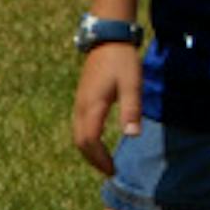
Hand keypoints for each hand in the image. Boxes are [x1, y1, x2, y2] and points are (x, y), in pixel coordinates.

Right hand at [72, 43, 141, 175]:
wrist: (109, 38)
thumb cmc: (122, 61)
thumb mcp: (132, 84)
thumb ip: (131, 109)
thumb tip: (132, 136)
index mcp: (92, 106)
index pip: (90, 141)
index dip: (99, 159)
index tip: (113, 170)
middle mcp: (81, 107)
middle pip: (80, 142)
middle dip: (93, 159)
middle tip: (109, 170)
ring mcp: (79, 103)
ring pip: (77, 135)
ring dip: (89, 150)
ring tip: (104, 161)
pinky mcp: (82, 98)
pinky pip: (79, 126)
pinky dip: (86, 140)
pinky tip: (98, 141)